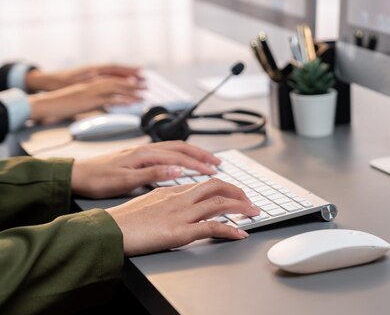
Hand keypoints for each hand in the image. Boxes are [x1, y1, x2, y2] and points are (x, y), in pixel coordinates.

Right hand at [28, 76, 145, 123]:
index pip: (111, 76)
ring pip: (116, 87)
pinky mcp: (90, 99)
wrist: (45, 103)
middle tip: (146, 84)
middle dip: (132, 82)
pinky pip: (110, 98)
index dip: (124, 77)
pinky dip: (123, 99)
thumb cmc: (59, 104)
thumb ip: (93, 100)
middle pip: (117, 80)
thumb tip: (105, 104)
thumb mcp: (80, 100)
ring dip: (132, 89)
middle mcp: (91, 83)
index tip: (137, 78)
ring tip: (144, 92)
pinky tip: (133, 101)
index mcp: (89, 82)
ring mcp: (91, 90)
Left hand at [71, 141, 221, 198]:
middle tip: (217, 163)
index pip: (180, 157)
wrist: (75, 174)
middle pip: (181, 147)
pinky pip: (166, 151)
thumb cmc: (97, 179)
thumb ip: (154, 174)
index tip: (214, 171)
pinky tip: (182, 161)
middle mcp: (145, 149)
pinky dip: (180, 154)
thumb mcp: (126, 181)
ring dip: (192, 153)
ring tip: (206, 160)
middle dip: (201, 155)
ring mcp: (142, 151)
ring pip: (174, 147)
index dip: (199, 164)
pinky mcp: (137, 155)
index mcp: (145, 154)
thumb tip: (179, 169)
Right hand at [106, 179, 259, 255]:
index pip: (203, 184)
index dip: (222, 187)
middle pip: (216, 187)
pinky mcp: (180, 231)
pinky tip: (240, 234)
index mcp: (170, 190)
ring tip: (253, 213)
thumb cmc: (122, 221)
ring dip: (241, 208)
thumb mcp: (145, 203)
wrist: (107, 231)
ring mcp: (181, 213)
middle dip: (237, 192)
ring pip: (220, 204)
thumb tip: (175, 204)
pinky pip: (213, 227)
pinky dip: (230, 230)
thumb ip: (164, 200)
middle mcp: (179, 198)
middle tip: (249, 200)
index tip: (233, 192)